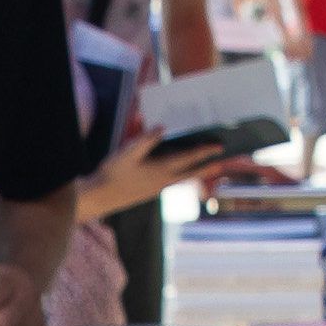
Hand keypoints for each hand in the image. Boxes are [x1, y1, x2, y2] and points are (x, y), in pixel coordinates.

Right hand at [66, 130, 243, 227]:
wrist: (101, 197)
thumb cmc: (113, 173)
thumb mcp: (127, 152)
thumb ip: (146, 139)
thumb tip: (162, 127)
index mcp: (161, 169)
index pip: (189, 158)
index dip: (205, 151)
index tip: (219, 146)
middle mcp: (165, 180)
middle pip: (193, 172)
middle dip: (209, 165)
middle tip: (224, 160)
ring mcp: (159, 187)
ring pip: (184, 177)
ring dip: (198, 171)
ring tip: (209, 166)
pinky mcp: (152, 190)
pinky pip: (174, 180)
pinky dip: (184, 174)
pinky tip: (181, 171)